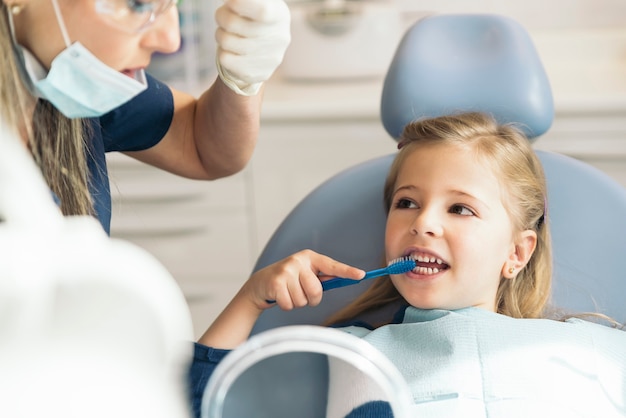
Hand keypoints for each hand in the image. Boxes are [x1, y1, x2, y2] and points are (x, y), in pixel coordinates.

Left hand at [215, 0, 290, 95]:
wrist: (264, 51)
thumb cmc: (254, 19)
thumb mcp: (255, 4)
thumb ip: (245, 2)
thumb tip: (231, 2)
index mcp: (280, 15)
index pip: (261, 11)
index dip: (240, 5)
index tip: (230, 2)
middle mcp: (280, 38)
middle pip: (233, 23)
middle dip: (221, 16)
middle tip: (223, 15)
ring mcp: (270, 58)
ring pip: (226, 41)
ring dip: (221, 34)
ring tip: (229, 33)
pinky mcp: (259, 74)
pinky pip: (225, 59)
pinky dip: (222, 51)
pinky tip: (232, 50)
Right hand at [242, 250, 364, 310]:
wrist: (260, 284)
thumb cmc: (288, 281)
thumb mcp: (304, 275)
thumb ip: (321, 278)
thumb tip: (342, 280)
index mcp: (309, 257)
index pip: (332, 265)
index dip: (348, 271)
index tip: (362, 275)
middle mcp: (299, 260)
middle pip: (317, 290)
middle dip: (311, 299)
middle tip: (300, 293)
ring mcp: (286, 270)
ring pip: (303, 300)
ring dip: (297, 302)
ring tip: (288, 293)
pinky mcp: (276, 282)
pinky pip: (291, 305)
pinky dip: (287, 306)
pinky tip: (280, 297)